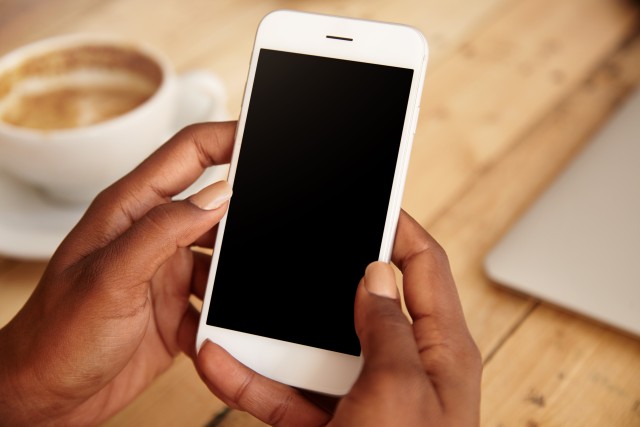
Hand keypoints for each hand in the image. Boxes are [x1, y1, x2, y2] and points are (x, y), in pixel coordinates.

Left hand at [0, 122, 236, 425]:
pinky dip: (228, 311)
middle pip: (215, 205)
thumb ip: (164, 231)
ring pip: (223, 256)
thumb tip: (217, 195)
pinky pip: (218, 299)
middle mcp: (152, 236)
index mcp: (130, 211)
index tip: (262, 135)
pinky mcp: (177, 308)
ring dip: (236, 272)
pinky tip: (226, 325)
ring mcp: (167, 272)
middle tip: (273, 223)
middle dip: (245, 212)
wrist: (44, 398)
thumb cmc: (55, 336)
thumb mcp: (110, 278)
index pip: (188, 153)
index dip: (227, 136)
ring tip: (241, 289)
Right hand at [196, 211, 481, 425]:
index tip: (366, 199)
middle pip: (357, 301)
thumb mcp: (399, 392)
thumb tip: (377, 273)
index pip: (422, 266)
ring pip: (311, 346)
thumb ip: (388, 327)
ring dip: (270, 328)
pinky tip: (220, 357)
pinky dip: (252, 377)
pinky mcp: (327, 424)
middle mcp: (401, 367)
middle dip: (319, 273)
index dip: (396, 226)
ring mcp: (360, 396)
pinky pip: (286, 391)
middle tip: (287, 242)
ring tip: (235, 296)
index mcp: (437, 350)